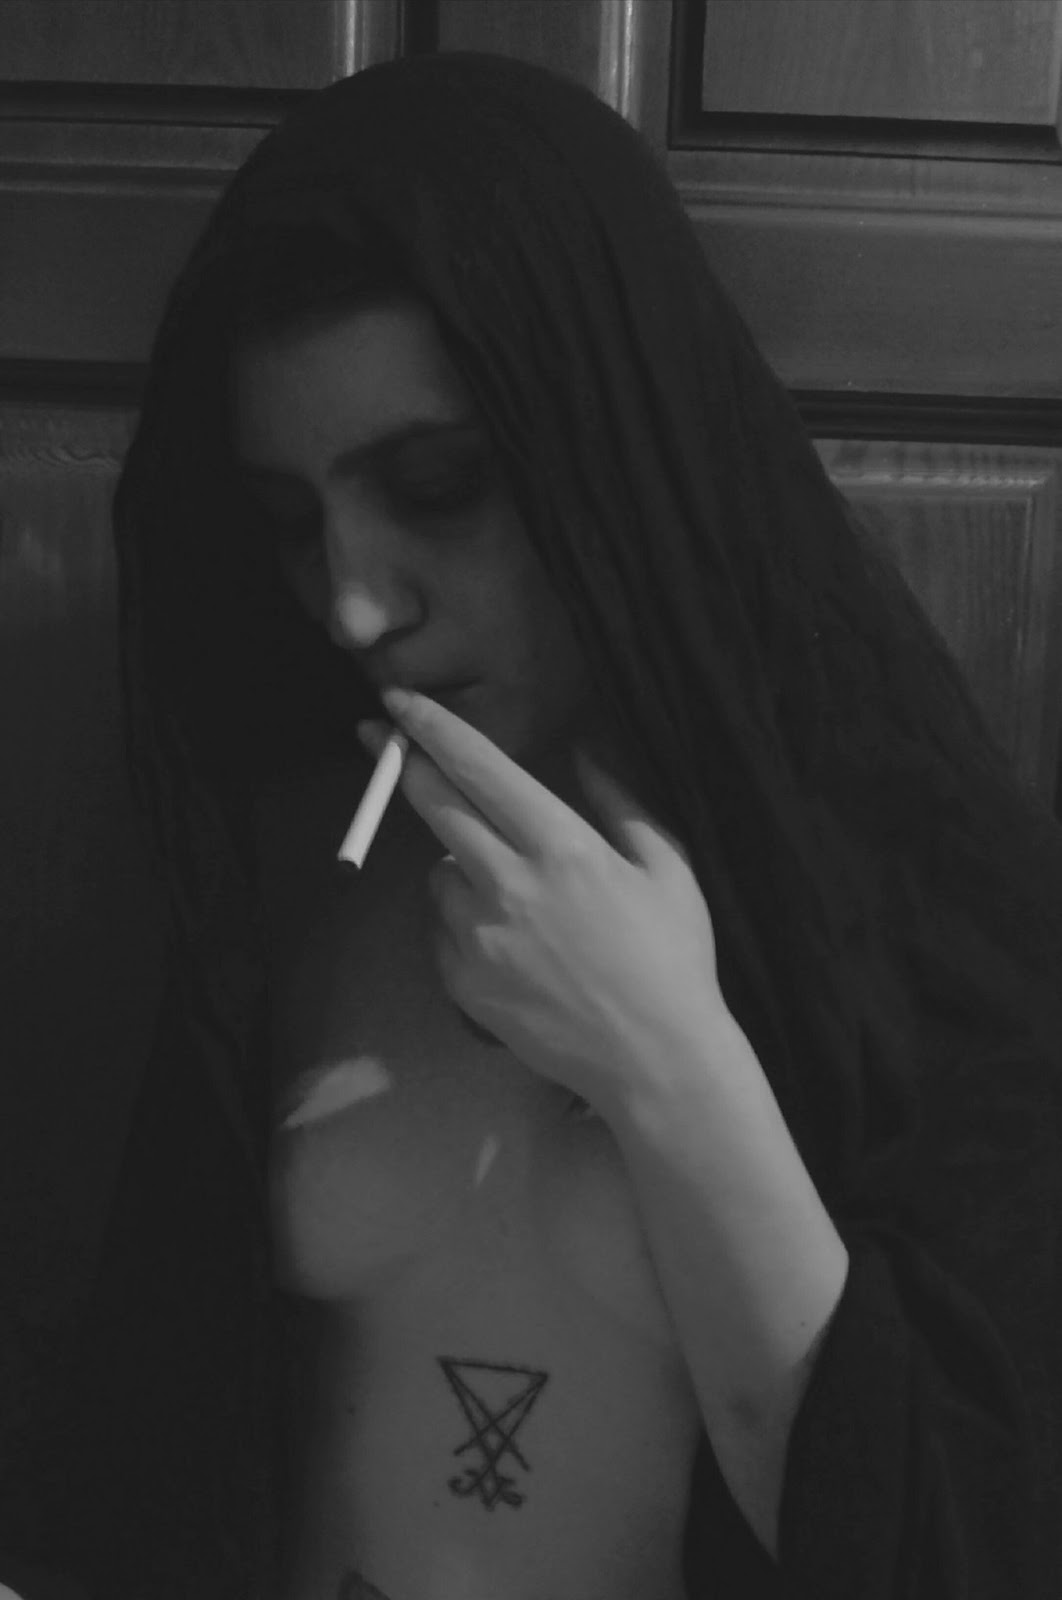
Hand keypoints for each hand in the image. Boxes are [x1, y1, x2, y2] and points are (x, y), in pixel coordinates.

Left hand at [355, 688, 730, 1119]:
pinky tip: (512, 946)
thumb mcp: (666, 866)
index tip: (397, 700)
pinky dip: (463, 924)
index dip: (431, 727)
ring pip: (438, 873)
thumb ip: (620, 800)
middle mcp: (508, 882)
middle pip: (434, 806)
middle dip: (403, 766)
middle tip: (384, 743)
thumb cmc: (672, 959)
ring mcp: (478, 935)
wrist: (654, 1062)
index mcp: (561, 845)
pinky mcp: (461, 981)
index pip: (478, 767)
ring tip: (514, 897)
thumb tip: (584, 748)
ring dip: (457, 864)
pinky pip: (444, 930)